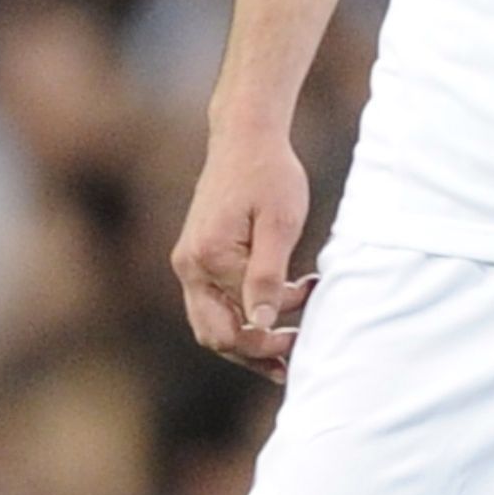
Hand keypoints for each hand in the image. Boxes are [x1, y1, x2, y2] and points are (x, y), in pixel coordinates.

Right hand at [171, 124, 315, 383]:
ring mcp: (188, 262)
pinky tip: (278, 305)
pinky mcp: (196, 257)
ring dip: (248, 339)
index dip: (272, 338)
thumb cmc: (269, 174)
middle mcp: (189, 265)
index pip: (238, 323)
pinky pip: (213, 302)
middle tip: (294, 357)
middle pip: (215, 335)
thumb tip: (260, 324)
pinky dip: (241, 314)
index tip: (305, 336)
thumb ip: (268, 276)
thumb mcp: (280, 223)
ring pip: (211, 323)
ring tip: (288, 343)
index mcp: (209, 258)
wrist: (245, 137)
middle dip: (254, 354)